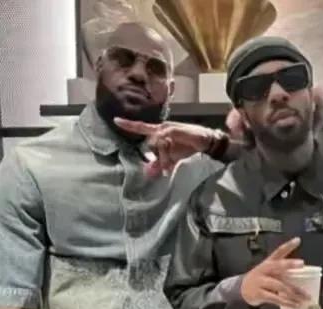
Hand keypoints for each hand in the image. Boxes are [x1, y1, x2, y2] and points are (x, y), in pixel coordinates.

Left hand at [113, 118, 228, 176]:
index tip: (116, 120)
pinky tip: (172, 159)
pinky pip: (162, 141)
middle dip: (157, 159)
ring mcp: (167, 128)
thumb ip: (161, 164)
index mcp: (160, 132)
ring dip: (163, 158)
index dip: (129, 125)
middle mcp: (162, 128)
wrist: (207, 143)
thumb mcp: (173, 158)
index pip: (142, 128)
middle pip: (150, 144)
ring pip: (155, 144)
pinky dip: (166, 153)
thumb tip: (148, 173)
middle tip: (166, 169)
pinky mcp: (172, 129)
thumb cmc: (191, 148)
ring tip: (170, 166)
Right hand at [240, 238, 308, 307]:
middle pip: (278, 265)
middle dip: (289, 264)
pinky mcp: (260, 293)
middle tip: (302, 263)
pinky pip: (276, 298)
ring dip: (294, 292)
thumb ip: (283, 270)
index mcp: (269, 262)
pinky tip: (295, 305)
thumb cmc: (261, 278)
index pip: (279, 251)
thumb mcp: (269, 270)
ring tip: (305, 298)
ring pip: (280, 285)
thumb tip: (304, 273)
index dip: (288, 245)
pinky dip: (287, 302)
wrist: (241, 289)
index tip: (298, 240)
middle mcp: (265, 269)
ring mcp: (261, 281)